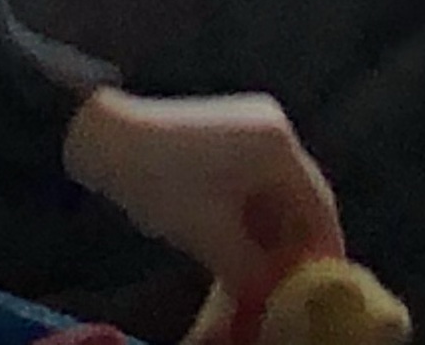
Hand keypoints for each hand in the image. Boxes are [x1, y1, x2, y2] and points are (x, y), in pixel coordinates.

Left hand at [62, 84, 344, 295]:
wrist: (99, 135)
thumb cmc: (160, 182)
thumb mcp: (210, 237)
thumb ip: (252, 273)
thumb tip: (274, 300)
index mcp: (278, 145)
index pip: (320, 207)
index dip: (324, 253)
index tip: (325, 290)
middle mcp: (273, 127)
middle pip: (300, 197)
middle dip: (296, 245)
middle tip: (293, 287)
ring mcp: (248, 124)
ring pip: (275, 191)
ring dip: (272, 233)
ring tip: (267, 275)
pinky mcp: (224, 131)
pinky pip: (253, 180)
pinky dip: (251, 215)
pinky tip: (242, 247)